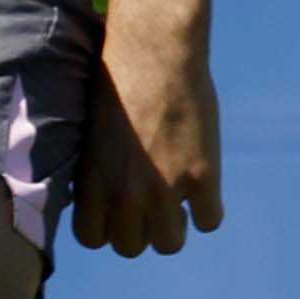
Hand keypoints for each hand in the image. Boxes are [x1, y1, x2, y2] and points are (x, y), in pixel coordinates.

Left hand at [72, 6, 222, 258]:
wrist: (154, 51)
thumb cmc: (116, 77)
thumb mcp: (91, 130)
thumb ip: (96, 168)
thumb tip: (101, 193)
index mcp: (92, 181)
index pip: (91, 237)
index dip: (105, 225)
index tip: (116, 208)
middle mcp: (125, 194)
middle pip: (130, 246)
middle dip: (139, 227)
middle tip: (150, 201)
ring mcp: (165, 189)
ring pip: (169, 243)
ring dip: (173, 225)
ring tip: (177, 199)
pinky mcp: (201, 177)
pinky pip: (208, 221)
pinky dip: (207, 209)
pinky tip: (203, 185)